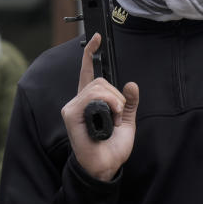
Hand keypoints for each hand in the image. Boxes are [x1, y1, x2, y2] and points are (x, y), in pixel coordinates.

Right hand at [61, 33, 138, 181]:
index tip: (96, 38)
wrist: (106, 166)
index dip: (89, 54)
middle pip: (99, 80)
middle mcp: (78, 102)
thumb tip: (131, 84)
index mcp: (89, 101)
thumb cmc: (112, 148)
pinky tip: (111, 117)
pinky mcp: (71, 114)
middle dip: (116, 95)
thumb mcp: (126, 122)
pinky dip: (107, 104)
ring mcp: (72, 107)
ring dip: (114, 100)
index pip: (87, 72)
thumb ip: (128, 103)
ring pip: (97, 87)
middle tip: (120, 114)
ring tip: (116, 118)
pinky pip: (91, 96)